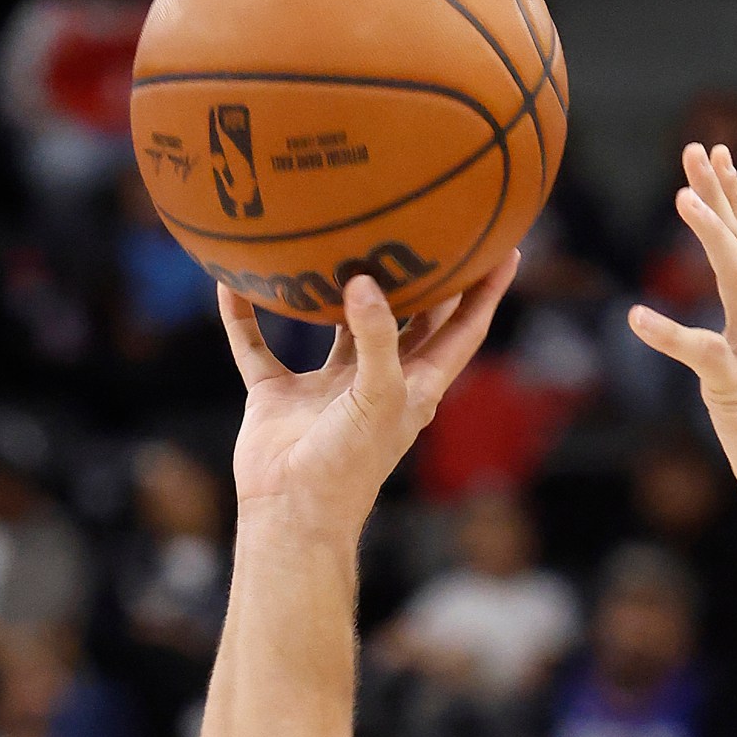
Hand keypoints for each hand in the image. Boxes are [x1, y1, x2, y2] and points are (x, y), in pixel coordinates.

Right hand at [220, 257, 518, 536]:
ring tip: (338, 231)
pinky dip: (243, 316)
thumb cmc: (348, 467)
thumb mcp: (376, 399)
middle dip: (421, 276)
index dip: (484, 291)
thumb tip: (363, 283)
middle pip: (408, 317)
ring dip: (334, 286)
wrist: (293, 514)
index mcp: (415, 386)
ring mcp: (327, 387)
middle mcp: (376, 380)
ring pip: (334, 324)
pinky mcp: (279, 394)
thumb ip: (376, 340)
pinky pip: (256, 344)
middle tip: (428, 222)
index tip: (505, 247)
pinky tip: (231, 279)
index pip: (462, 330)